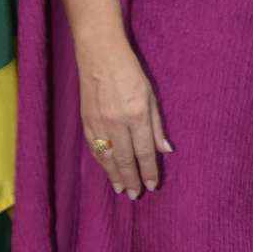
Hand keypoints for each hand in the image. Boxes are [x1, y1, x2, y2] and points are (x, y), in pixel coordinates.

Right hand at [78, 37, 171, 196]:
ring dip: (115, 176)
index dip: (149, 171)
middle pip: (125, 159)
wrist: (100, 56)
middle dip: (132, 179)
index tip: (153, 185)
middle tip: (136, 195)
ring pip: (107, 158)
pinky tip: (108, 172)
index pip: (145, 151)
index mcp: (136, 115)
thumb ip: (157, 126)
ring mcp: (98, 123)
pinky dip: (102, 163)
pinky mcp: (86, 122)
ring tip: (122, 190)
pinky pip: (95, 148)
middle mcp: (116, 122)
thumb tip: (166, 151)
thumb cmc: (131, 73)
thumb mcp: (151, 96)